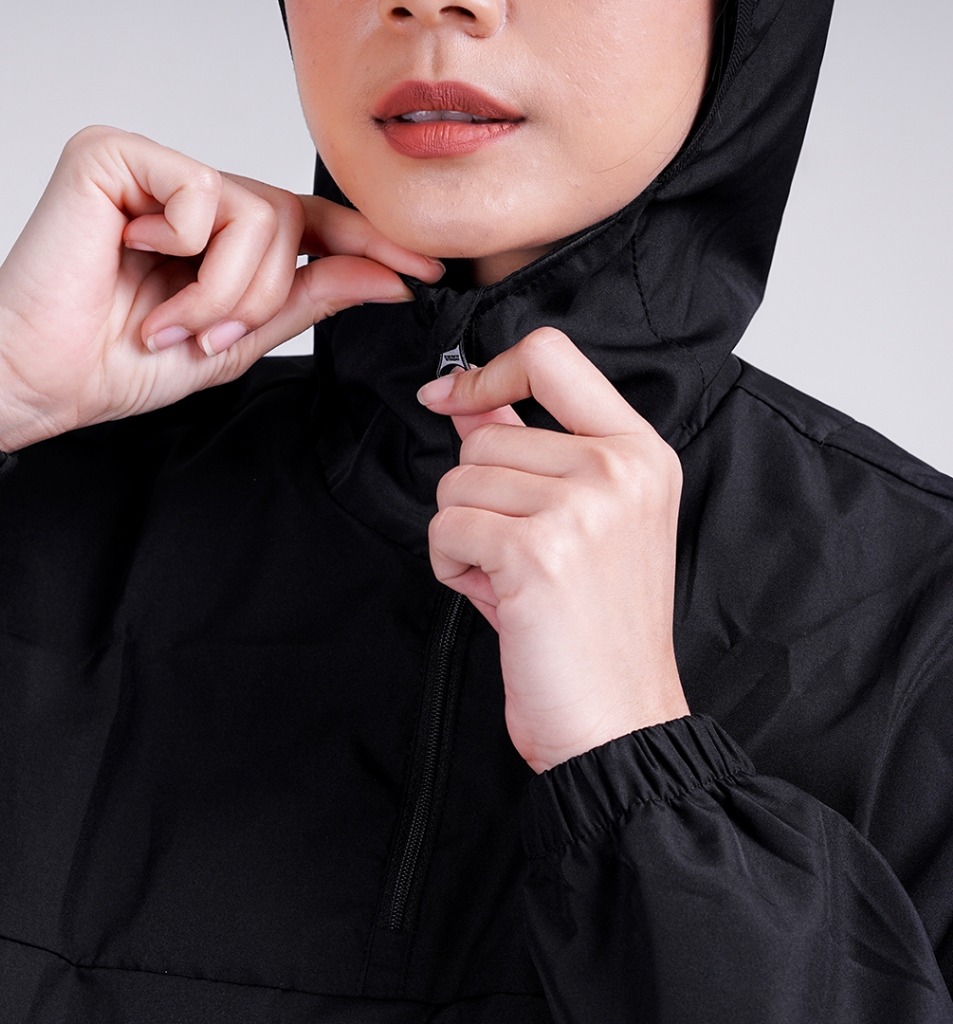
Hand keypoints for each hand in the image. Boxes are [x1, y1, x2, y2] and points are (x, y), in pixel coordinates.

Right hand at [0, 126, 441, 450]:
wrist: (44, 375)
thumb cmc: (124, 360)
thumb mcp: (240, 338)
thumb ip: (310, 298)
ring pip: (257, 213)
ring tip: (170, 320)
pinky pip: (205, 196)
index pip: (312, 225)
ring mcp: (157, 169)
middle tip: (207, 336)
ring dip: (225, 290)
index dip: (369, 244)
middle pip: (290, 222)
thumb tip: (384, 277)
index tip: (424, 271)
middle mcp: (195, 195)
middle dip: (261, 298)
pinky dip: (185, 254)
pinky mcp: (118, 154)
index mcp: (221, 236)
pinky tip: (133, 261)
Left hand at [418, 328, 688, 772]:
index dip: (488, 373)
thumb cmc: (596, 629)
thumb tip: (464, 401)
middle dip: (476, 497)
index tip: (451, 397)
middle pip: (483, 437)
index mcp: (639, 452)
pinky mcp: (537, 550)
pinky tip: (497, 597)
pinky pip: (446, 528)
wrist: (618, 720)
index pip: (550, 357)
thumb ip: (527, 450)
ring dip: (464, 535)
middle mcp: (618, 469)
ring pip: (457, 482)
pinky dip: (452, 565)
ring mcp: (581, 506)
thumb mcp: (580, 522)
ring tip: (512, 579)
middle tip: (517, 552)